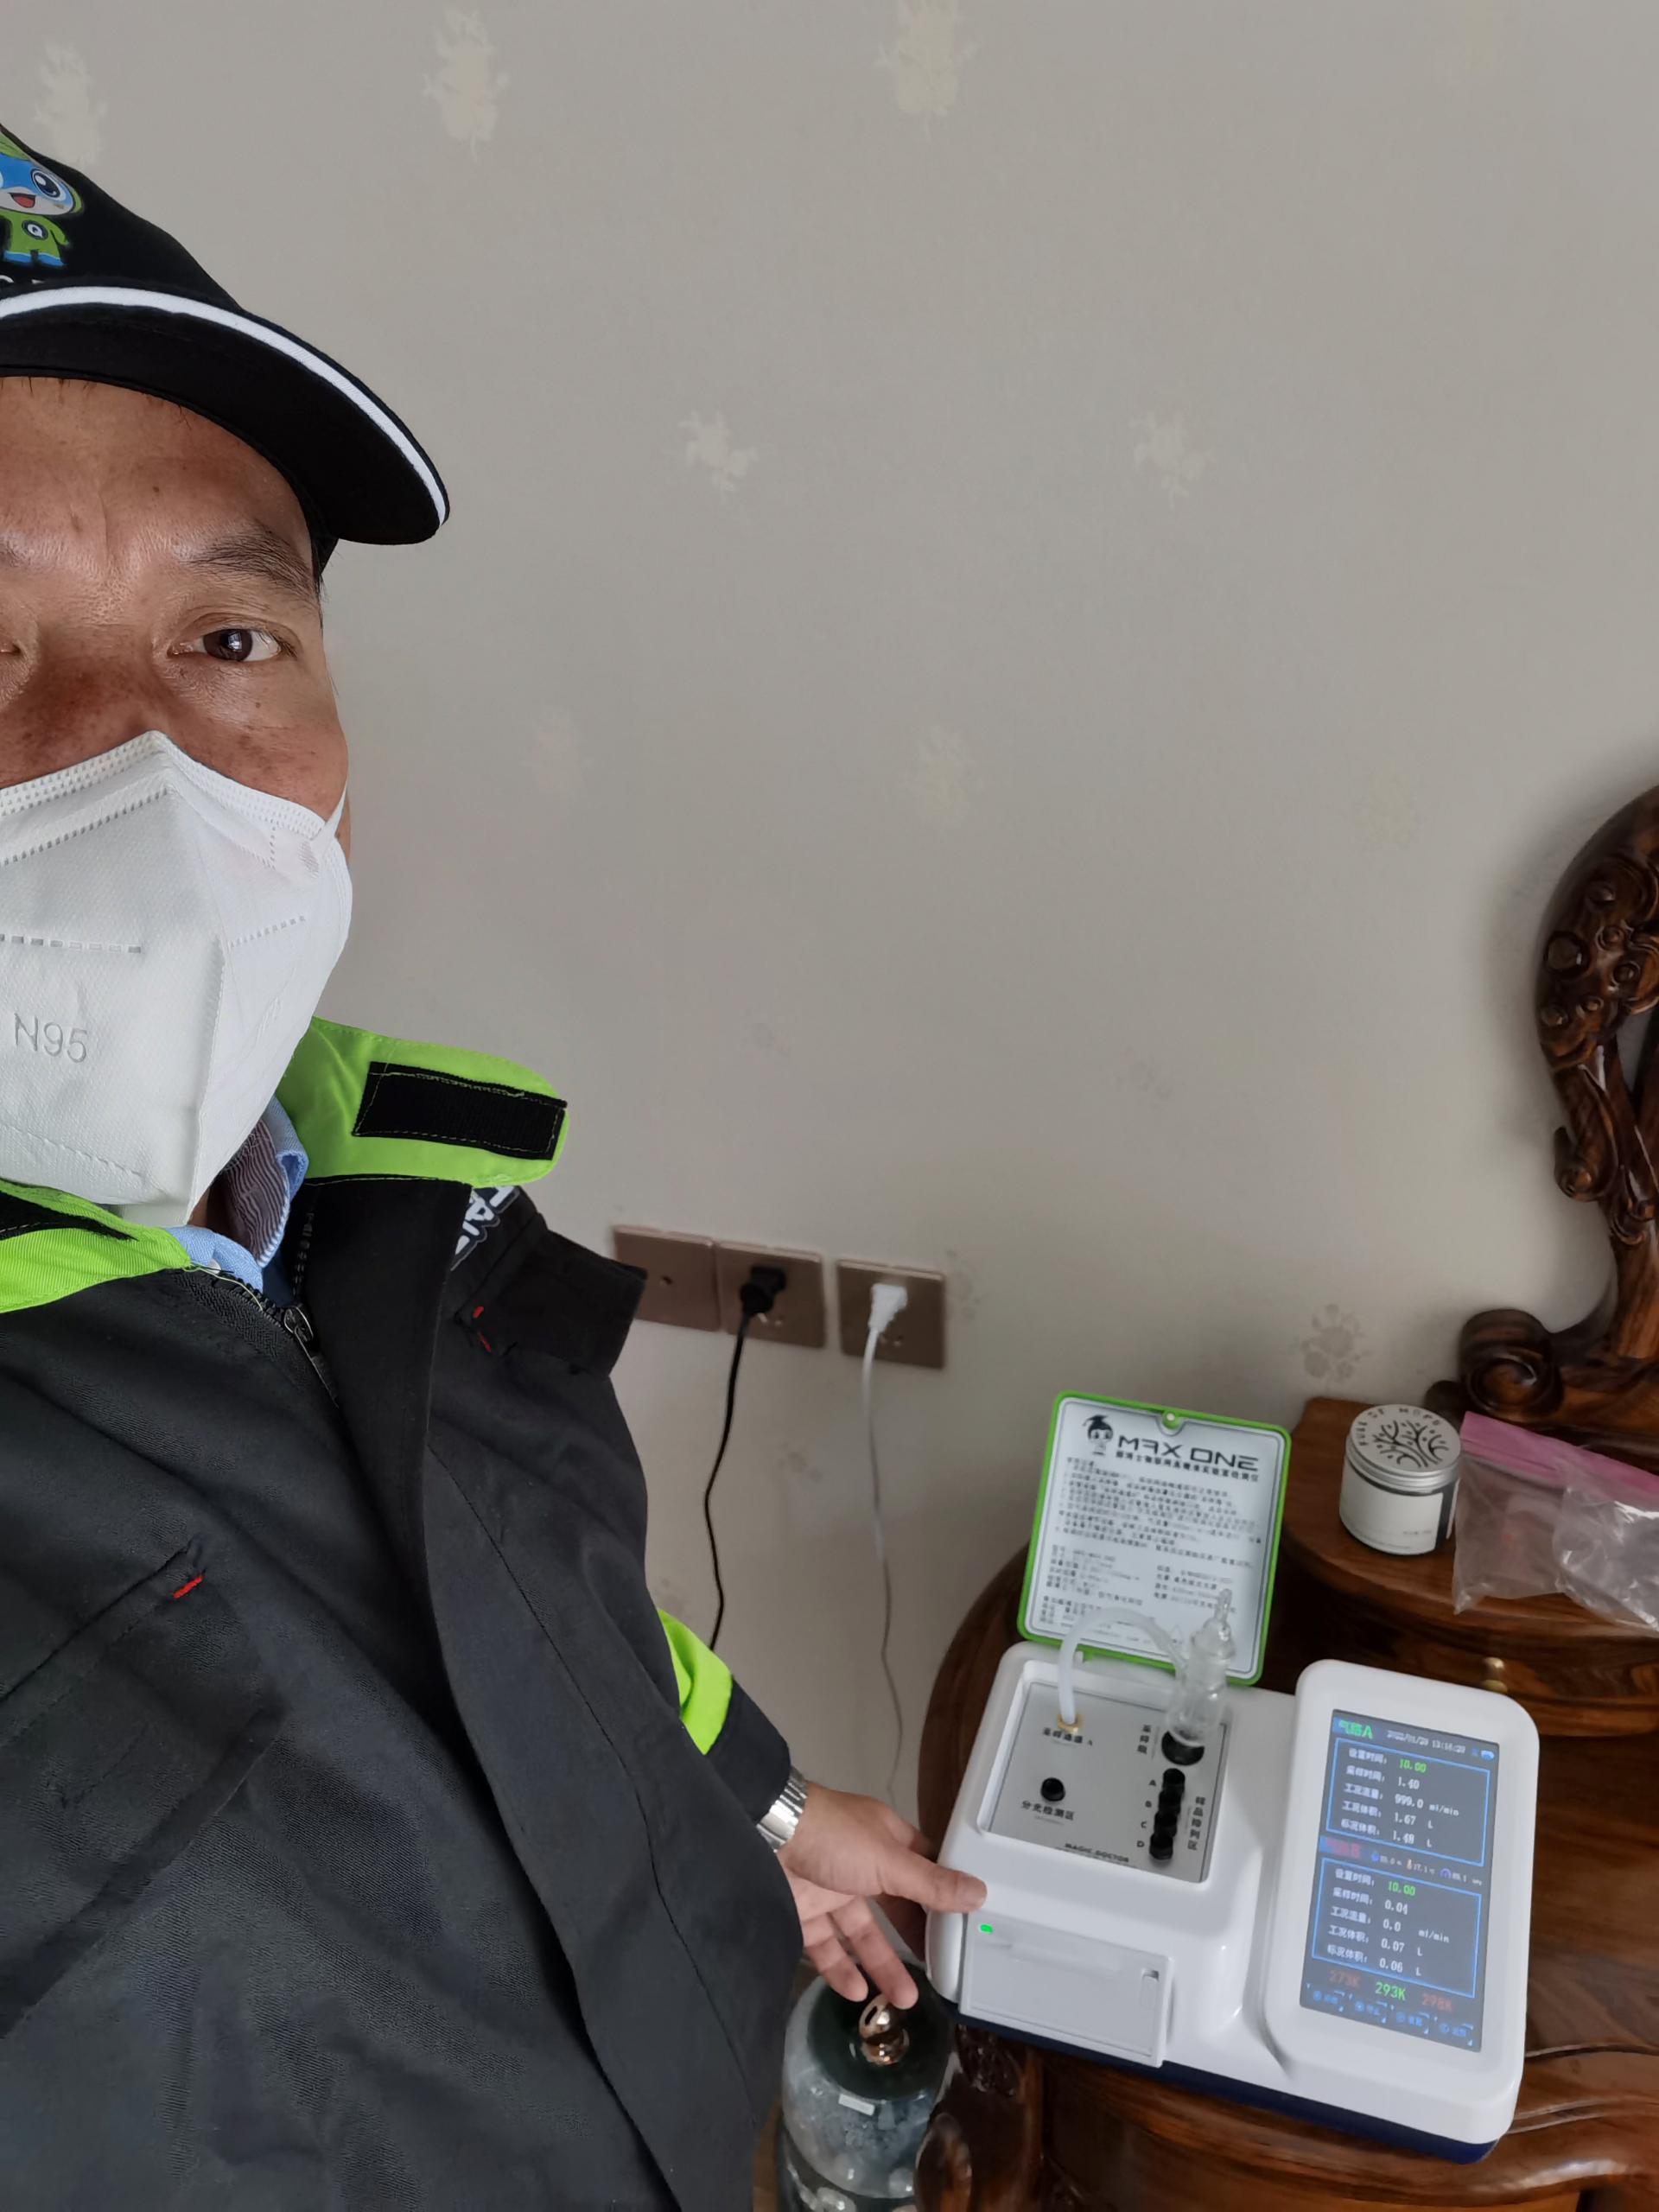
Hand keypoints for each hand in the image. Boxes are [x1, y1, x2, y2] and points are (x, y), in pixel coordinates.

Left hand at [778, 1782, 984, 2009]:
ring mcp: (831, 1889)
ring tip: (904, 2000)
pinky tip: (858, 1992)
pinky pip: (827, 1945)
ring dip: (882, 1965)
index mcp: (886, 1841)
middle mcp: (861, 1864)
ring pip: (862, 1933)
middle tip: (938, 1974)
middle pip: (895, 1907)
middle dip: (914, 1940)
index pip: (923, 1869)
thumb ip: (931, 1884)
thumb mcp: (889, 1860)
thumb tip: (981, 1894)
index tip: (964, 1926)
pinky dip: (841, 1968)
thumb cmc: (835, 1837)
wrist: (765, 1835)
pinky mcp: (805, 1912)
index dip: (943, 1895)